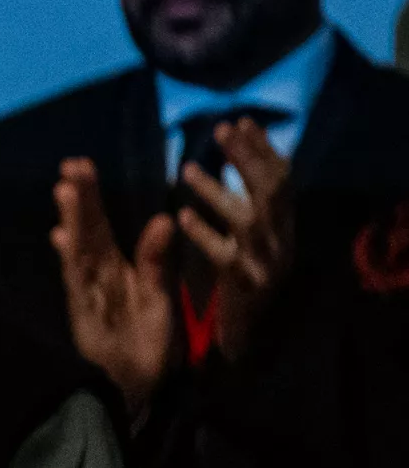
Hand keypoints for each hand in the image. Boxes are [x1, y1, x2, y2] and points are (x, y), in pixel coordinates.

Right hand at [51, 156, 176, 417]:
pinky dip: (72, 260)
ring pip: (81, 250)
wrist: (138, 386)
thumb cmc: (148, 342)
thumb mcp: (159, 295)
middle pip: (88, 232)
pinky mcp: (85, 313)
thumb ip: (155, 260)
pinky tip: (62, 237)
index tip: (83, 166)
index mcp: (118, 268)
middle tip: (71, 164)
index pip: (102, 226)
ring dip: (74, 221)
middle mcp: (99, 276)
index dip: (93, 198)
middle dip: (80, 199)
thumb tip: (161, 218)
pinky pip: (80, 281)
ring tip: (66, 190)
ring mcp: (89, 294)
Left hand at [175, 118, 295, 362]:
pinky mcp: (244, 287)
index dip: (264, 150)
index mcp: (284, 228)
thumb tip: (241, 161)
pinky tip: (181, 217)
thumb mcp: (249, 244)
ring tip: (186, 169)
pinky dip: (205, 234)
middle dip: (249, 157)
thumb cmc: (239, 290)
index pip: (282, 180)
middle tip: (223, 129)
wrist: (242, 345)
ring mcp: (267, 264)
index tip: (241, 121)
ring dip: (218, 191)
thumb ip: (246, 209)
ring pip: (249, 218)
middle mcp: (283, 241)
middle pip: (273, 190)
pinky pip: (225, 255)